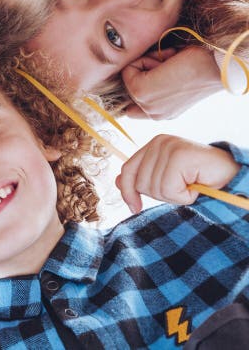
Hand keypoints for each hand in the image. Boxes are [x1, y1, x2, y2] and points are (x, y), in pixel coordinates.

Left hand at [116, 135, 239, 212]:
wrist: (233, 177)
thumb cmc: (200, 180)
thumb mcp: (166, 180)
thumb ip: (142, 178)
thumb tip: (116, 181)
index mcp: (153, 145)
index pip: (127, 170)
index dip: (127, 191)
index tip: (134, 207)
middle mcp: (159, 142)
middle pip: (139, 182)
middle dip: (161, 194)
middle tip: (182, 188)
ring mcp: (170, 146)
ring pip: (155, 187)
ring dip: (175, 196)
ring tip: (191, 185)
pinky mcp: (181, 155)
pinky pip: (169, 188)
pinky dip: (184, 195)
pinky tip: (196, 185)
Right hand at [121, 46, 222, 119]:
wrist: (216, 66)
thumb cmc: (200, 67)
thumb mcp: (173, 84)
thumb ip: (151, 91)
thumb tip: (127, 94)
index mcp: (162, 114)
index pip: (133, 105)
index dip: (144, 81)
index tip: (167, 73)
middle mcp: (153, 115)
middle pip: (130, 85)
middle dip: (146, 70)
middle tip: (170, 68)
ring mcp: (146, 105)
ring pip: (129, 75)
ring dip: (147, 64)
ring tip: (170, 65)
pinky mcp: (141, 91)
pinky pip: (129, 68)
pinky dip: (146, 59)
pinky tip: (166, 62)